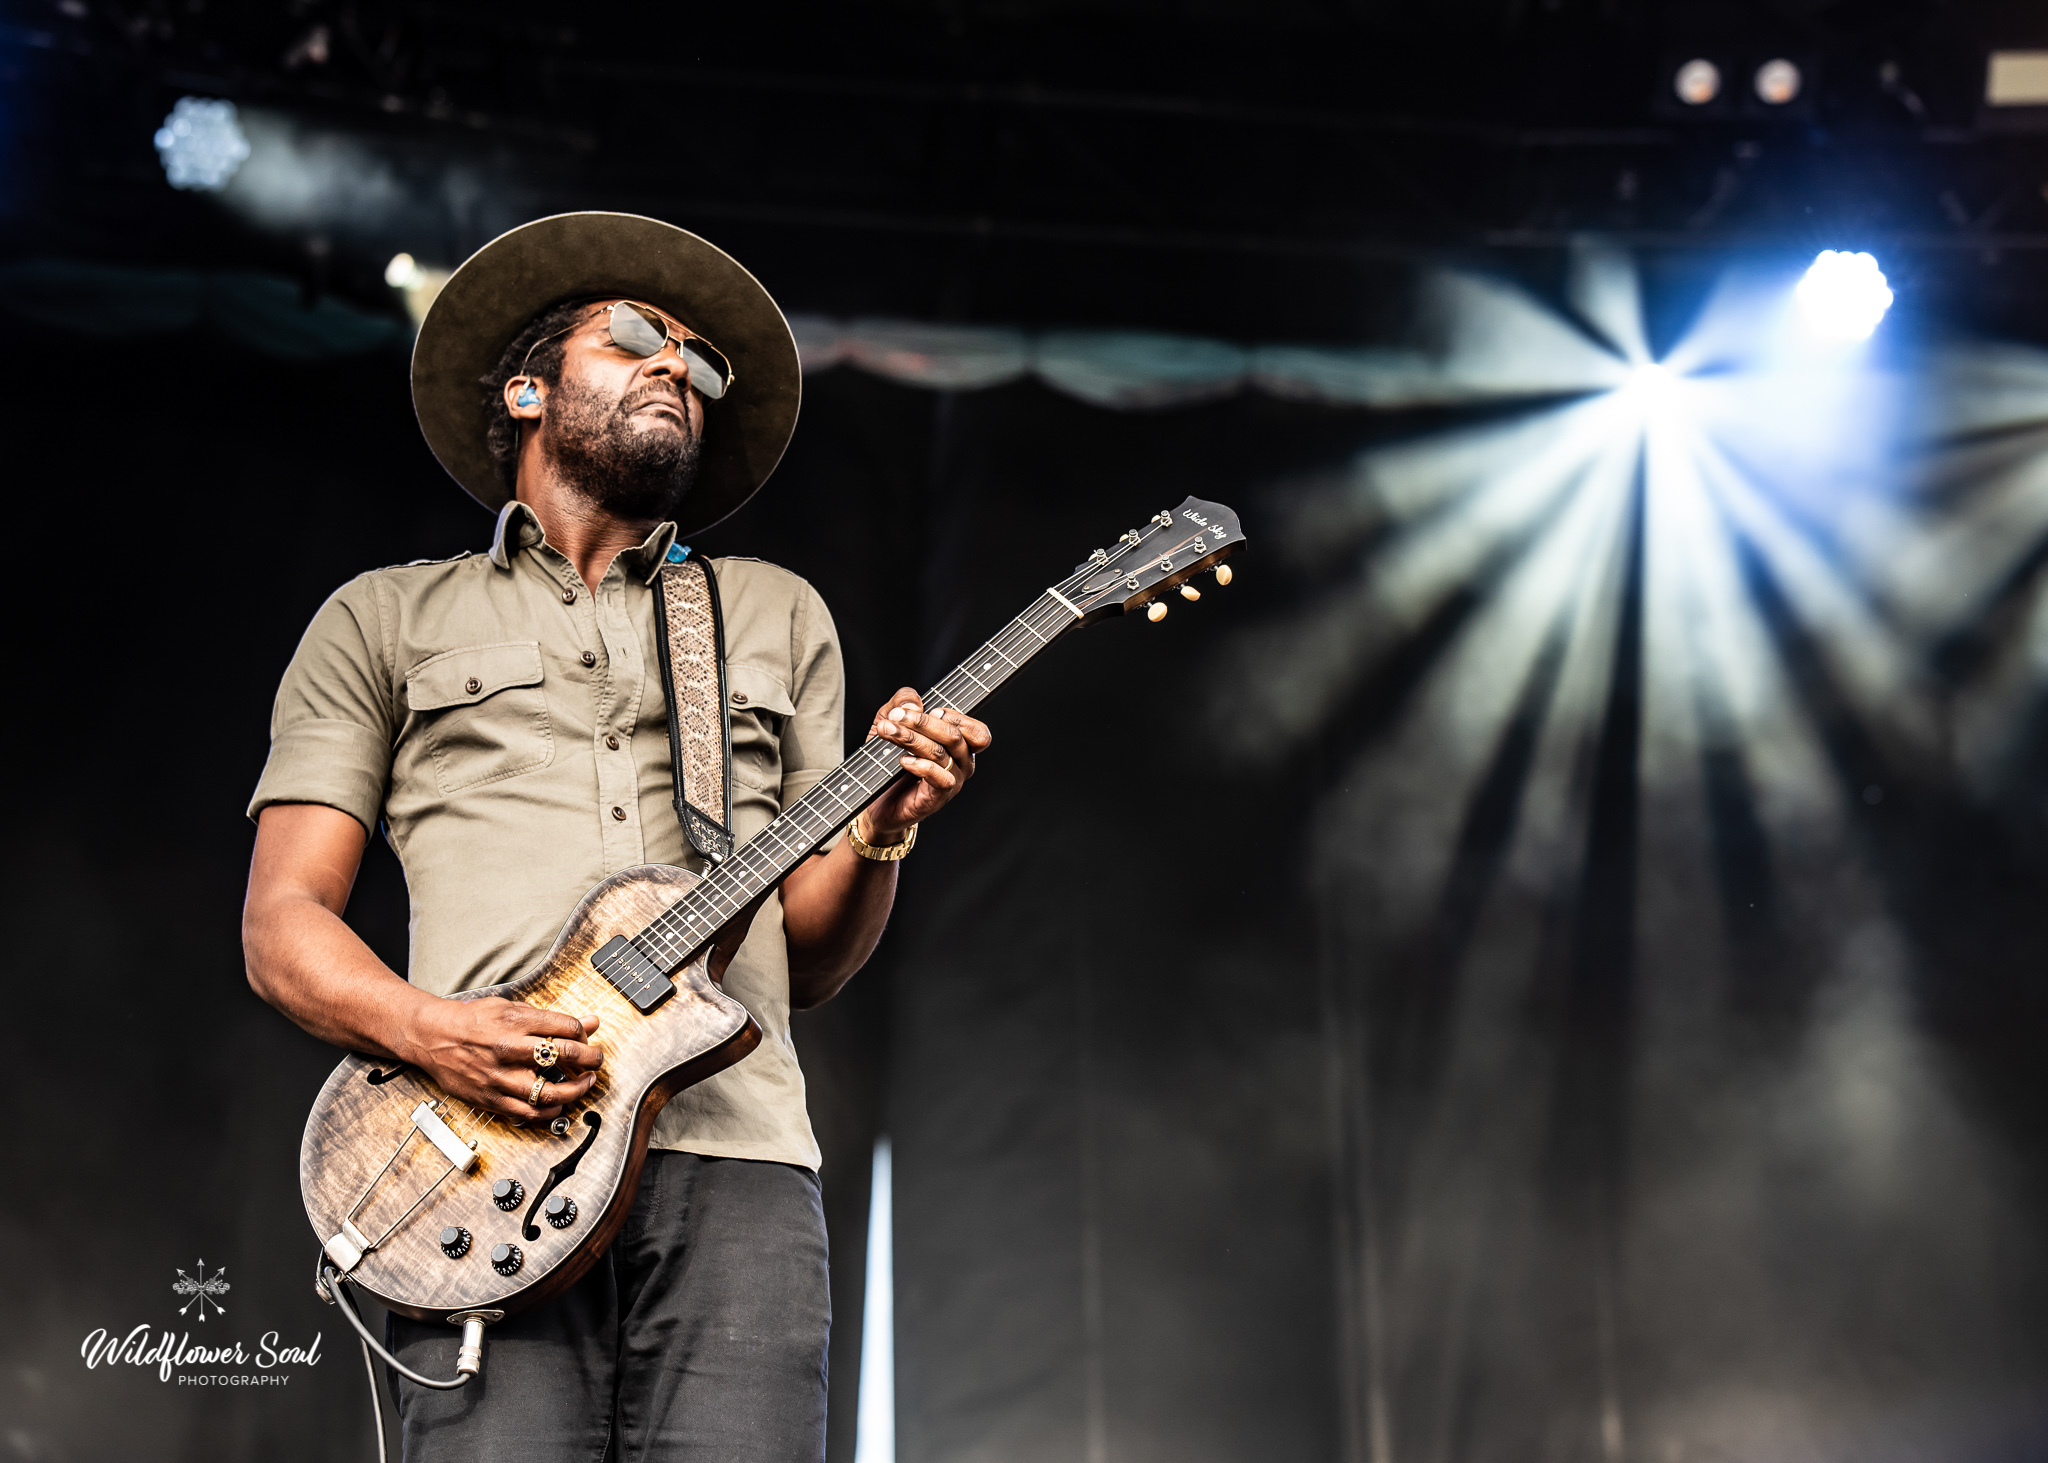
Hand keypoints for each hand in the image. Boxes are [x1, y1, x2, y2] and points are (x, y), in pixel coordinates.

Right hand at [400, 996, 602, 1121]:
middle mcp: (509, 1049)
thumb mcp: (511, 1008)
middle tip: (596, 1060)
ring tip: (584, 1083)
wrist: (433, 1037)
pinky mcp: (491, 1098)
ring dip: (577, 1090)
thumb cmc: (471, 1020)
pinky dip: (550, 1112)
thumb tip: (589, 1022)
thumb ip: (550, 1018)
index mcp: (516, 1022)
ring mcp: (500, 1077)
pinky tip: (559, 1105)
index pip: (567, 1028)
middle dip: (590, 1059)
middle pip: (565, 1056)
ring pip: (551, 1092)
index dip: (584, 1034)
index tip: (586, 1038)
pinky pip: (528, 1113)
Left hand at [862, 689, 992, 840]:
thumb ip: (903, 702)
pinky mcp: (938, 797)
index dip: (956, 717)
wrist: (876, 801)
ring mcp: (953, 781)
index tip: (929, 709)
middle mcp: (962, 763)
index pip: (977, 731)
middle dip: (923, 722)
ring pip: (941, 753)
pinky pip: (941, 778)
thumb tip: (915, 704)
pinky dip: (920, 765)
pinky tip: (902, 760)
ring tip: (888, 732)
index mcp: (959, 745)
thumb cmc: (887, 761)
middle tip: (895, 716)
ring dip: (912, 739)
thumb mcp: (891, 720)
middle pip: (955, 737)